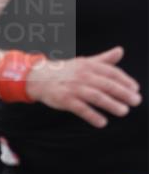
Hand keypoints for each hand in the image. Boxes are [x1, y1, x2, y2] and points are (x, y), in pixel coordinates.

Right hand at [27, 47, 141, 127]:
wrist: (38, 78)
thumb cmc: (65, 71)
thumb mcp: (84, 62)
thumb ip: (104, 59)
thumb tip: (121, 51)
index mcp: (88, 66)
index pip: (111, 72)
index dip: (125, 80)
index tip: (135, 88)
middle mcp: (82, 76)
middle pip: (107, 85)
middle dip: (123, 93)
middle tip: (136, 101)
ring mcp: (73, 88)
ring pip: (96, 97)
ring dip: (111, 104)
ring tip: (124, 111)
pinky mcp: (65, 100)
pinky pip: (81, 109)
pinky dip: (92, 116)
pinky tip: (102, 122)